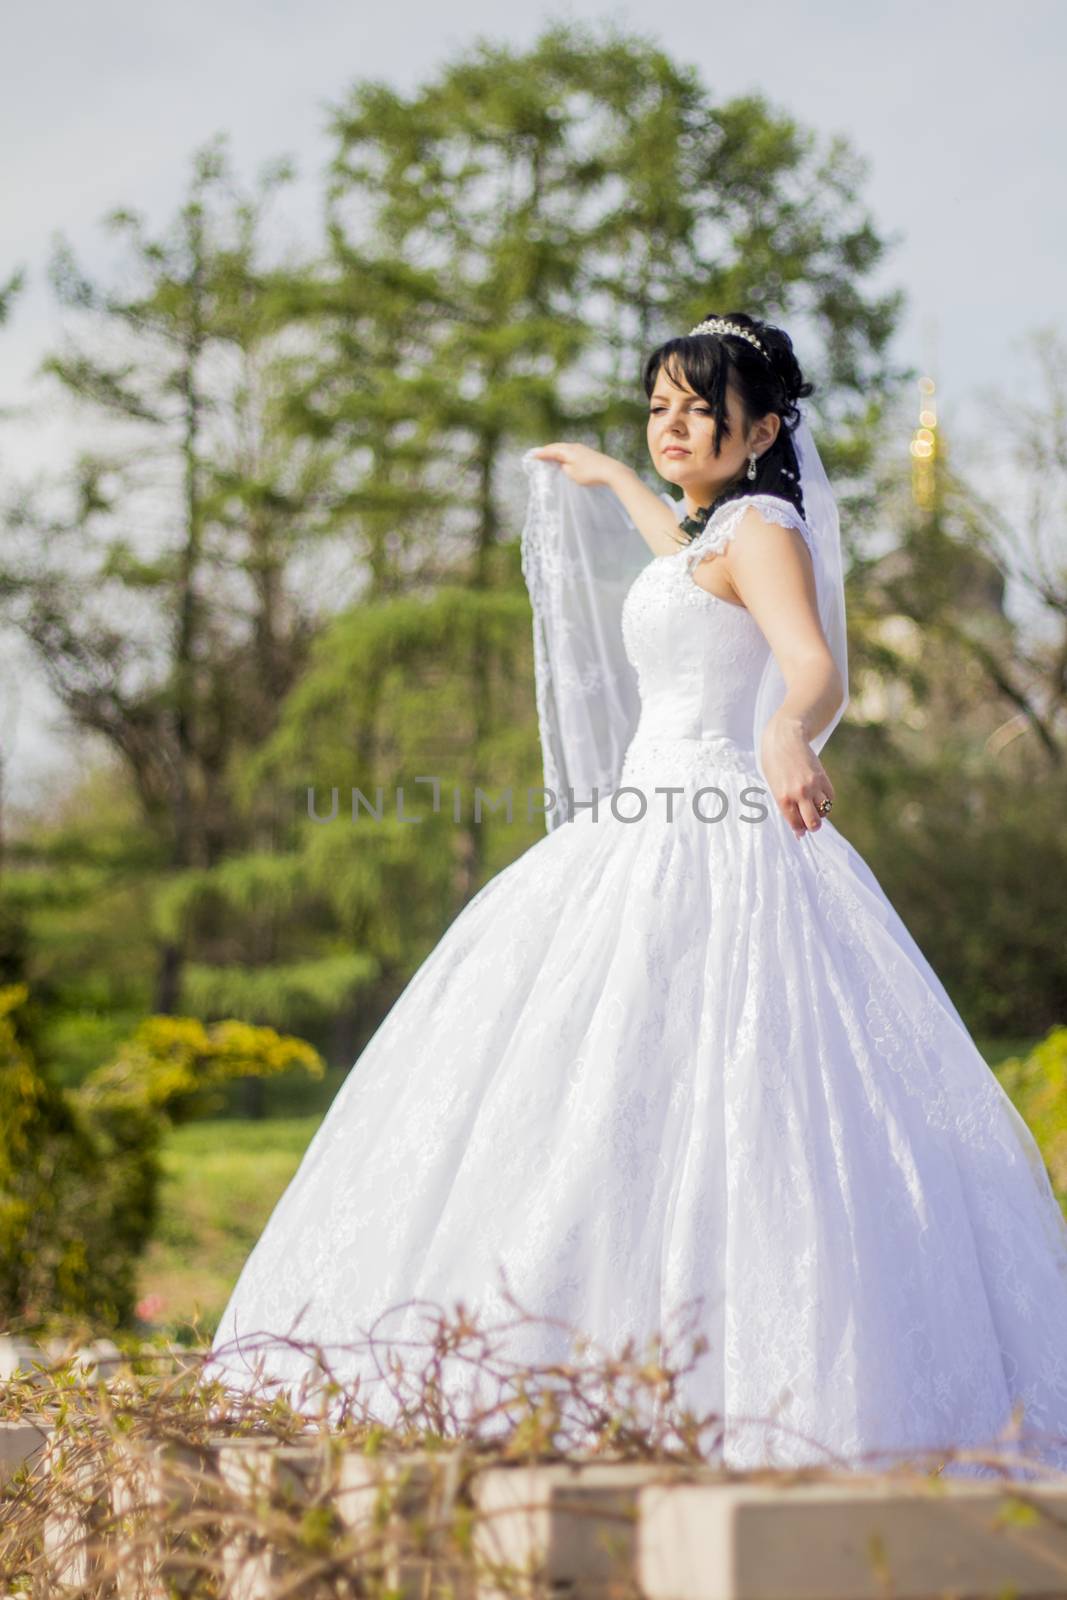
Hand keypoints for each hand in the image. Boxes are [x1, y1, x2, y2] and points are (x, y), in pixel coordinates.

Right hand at [530, 441, 622, 488]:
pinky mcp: (588, 453)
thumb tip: (563, 464)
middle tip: (538, 454)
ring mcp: (582, 449)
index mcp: (568, 450)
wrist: (611, 471)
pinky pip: (571, 451)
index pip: (550, 450)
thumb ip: (564, 467)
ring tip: (549, 455)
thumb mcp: (572, 473)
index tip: (532, 456)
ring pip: (564, 448)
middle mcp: (574, 446)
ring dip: (556, 451)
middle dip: (547, 451)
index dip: (541, 454)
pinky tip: (564, 458)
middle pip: (557, 447)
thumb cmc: (590, 474)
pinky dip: (564, 454)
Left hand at [760, 714, 834, 840]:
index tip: (800, 829)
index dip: (800, 830)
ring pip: (825, 810)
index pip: (797, 824)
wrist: (784, 739)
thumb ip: (785, 807)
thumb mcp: (773, 787)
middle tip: (809, 821)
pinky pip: (831, 797)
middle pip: (814, 822)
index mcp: (783, 798)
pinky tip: (819, 796)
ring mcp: (813, 786)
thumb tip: (799, 830)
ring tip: (813, 806)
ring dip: (821, 812)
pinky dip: (827, 800)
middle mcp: (799, 794)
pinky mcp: (823, 777)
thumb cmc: (773, 764)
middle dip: (812, 826)